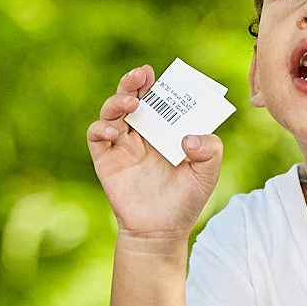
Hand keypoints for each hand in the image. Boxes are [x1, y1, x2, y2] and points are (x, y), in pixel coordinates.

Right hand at [86, 65, 223, 242]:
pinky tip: (114, 130)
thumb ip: (209, 151)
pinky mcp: (106, 158)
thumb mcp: (207, 174)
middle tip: (142, 74)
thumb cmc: (185, 200)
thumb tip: (188, 137)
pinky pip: (97, 135)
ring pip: (113, 110)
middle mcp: (143, 131)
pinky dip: (101, 127)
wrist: (161, 231)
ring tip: (132, 101)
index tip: (164, 74)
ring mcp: (123, 143)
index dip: (160, 84)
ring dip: (119, 99)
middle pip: (134, 96)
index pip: (161, 98)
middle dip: (135, 81)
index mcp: (167, 129)